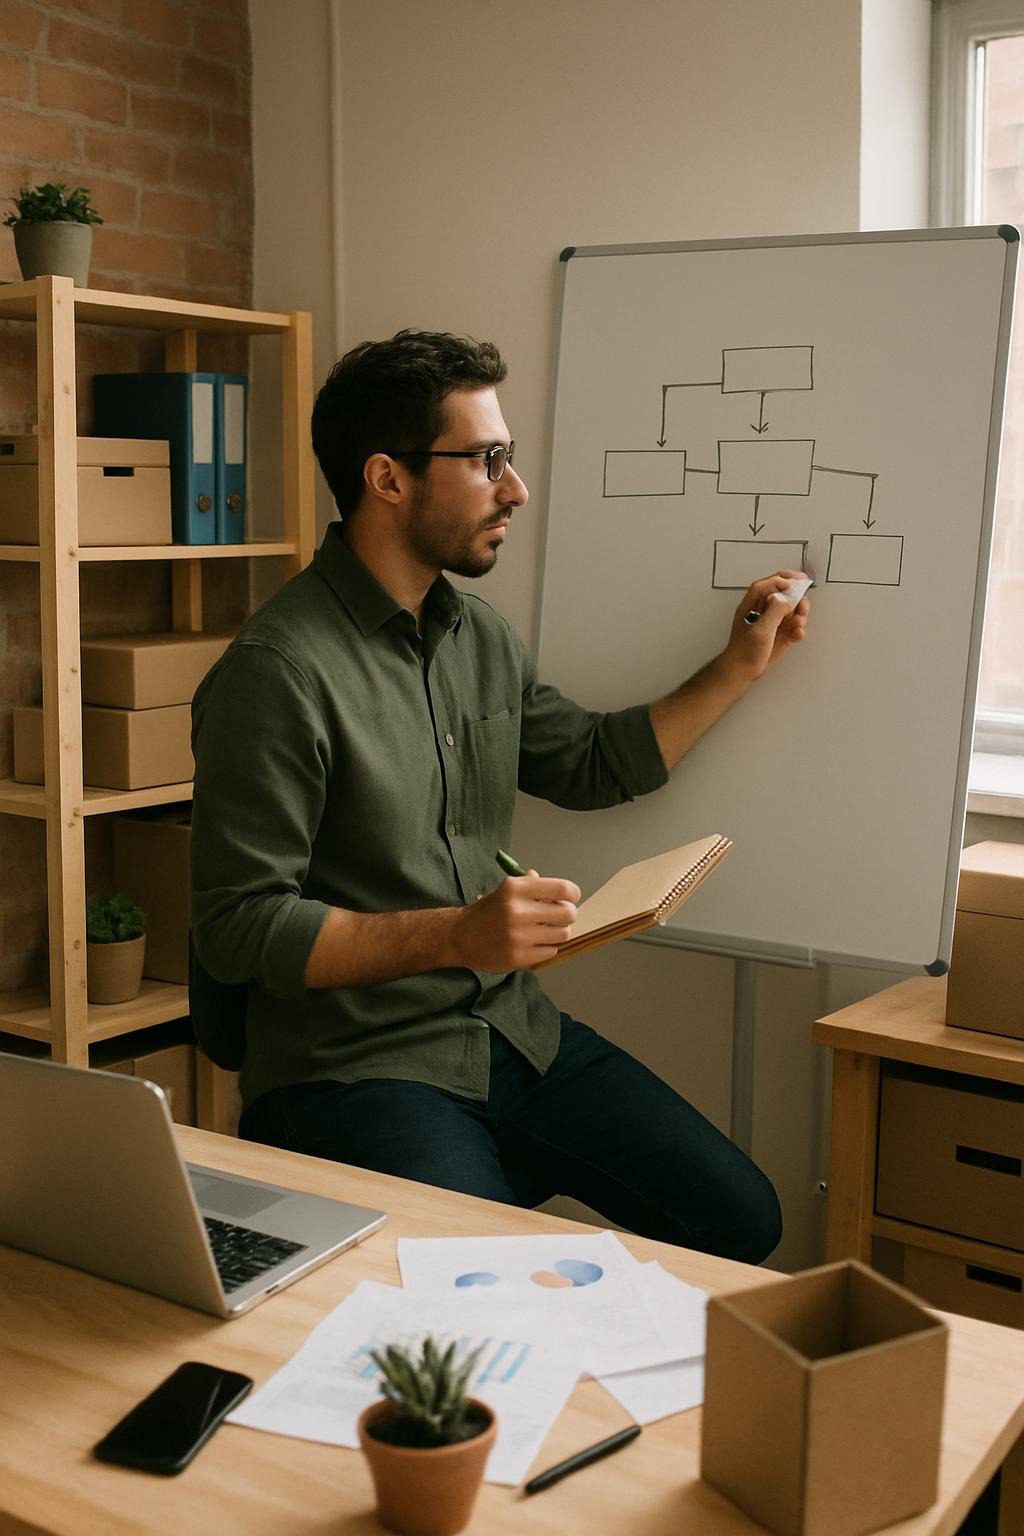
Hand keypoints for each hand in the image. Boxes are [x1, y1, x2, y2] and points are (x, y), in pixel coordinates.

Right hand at [455, 872, 580, 971]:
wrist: (459, 937)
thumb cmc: (486, 911)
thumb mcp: (504, 890)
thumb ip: (531, 886)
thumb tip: (554, 886)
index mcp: (515, 889)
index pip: (563, 889)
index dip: (573, 893)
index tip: (570, 898)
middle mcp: (518, 911)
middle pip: (568, 913)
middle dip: (568, 914)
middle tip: (560, 916)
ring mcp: (519, 936)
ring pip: (563, 934)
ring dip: (558, 932)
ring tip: (546, 930)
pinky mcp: (519, 957)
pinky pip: (551, 951)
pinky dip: (547, 947)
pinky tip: (534, 943)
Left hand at [721, 570, 810, 682]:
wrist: (743, 671)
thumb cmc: (743, 651)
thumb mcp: (760, 629)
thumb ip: (774, 611)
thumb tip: (786, 597)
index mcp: (753, 604)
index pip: (768, 584)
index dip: (783, 578)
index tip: (797, 580)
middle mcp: (764, 611)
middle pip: (784, 594)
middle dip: (797, 597)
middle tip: (802, 606)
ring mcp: (774, 622)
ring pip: (793, 609)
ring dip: (800, 614)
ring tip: (799, 623)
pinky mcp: (782, 634)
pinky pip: (796, 626)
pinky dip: (799, 629)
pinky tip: (797, 634)